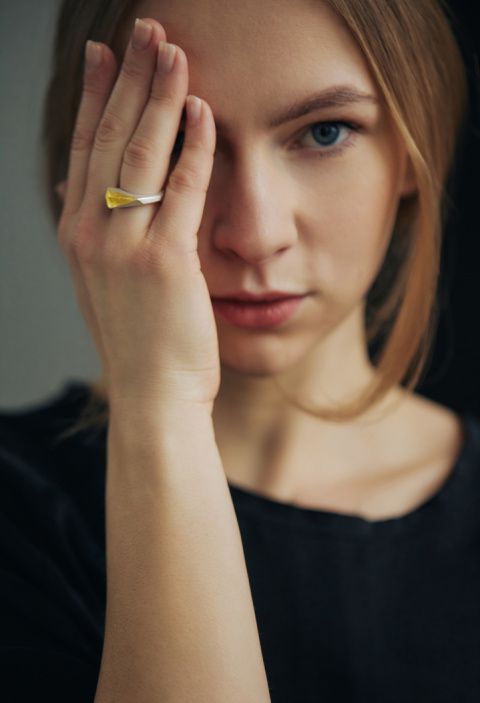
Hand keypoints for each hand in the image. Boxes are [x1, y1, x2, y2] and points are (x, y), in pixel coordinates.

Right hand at [58, 19, 219, 411]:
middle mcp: (92, 234)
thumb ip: (90, 232)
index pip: (84, 149)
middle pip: (110, 138)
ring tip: (173, 50)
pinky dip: (194, 146)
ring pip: (142, 153)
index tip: (106, 55)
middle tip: (145, 30)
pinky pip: (182, 189)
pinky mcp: (166, 262)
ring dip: (160, 95)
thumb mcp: (101, 285)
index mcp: (77, 236)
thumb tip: (77, 183)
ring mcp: (125, 247)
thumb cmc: (139, 346)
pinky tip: (203, 111)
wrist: (153, 400)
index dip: (95, 97)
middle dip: (129, 78)